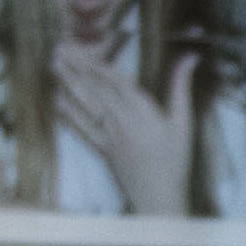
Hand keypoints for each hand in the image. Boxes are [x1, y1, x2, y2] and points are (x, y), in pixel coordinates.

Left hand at [54, 39, 201, 219]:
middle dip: (77, 67)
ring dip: (68, 83)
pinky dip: (68, 113)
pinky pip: (81, 128)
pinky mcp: (101, 149)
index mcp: (143, 112)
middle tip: (59, 47)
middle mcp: (122, 121)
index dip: (98, 63)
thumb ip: (181, 87)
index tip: (83, 48)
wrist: (160, 197)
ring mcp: (109, 136)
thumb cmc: (176, 161)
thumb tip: (190, 57)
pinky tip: (56, 99)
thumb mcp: (184, 122)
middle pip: (96, 88)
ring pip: (86, 104)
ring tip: (54, 64)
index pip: (116, 81)